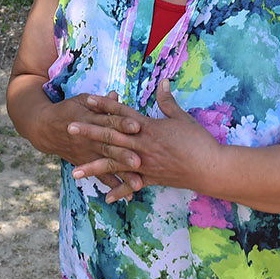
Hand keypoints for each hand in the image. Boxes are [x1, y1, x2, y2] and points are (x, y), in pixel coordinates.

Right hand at [39, 92, 143, 194]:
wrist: (45, 129)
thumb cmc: (69, 110)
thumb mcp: (82, 101)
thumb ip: (101, 102)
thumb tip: (116, 95)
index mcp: (90, 119)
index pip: (108, 121)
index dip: (122, 123)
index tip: (137, 126)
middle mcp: (89, 138)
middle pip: (108, 146)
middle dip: (124, 154)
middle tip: (139, 161)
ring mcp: (87, 153)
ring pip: (107, 164)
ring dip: (122, 175)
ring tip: (137, 184)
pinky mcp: (86, 164)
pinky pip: (100, 177)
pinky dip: (113, 185)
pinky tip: (126, 195)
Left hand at [69, 80, 220, 199]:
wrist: (210, 168)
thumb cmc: (198, 141)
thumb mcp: (182, 118)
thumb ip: (168, 101)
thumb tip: (163, 81)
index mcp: (149, 127)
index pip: (122, 114)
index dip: (105, 106)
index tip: (88, 100)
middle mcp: (142, 145)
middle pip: (111, 137)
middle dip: (90, 132)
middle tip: (69, 128)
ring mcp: (144, 164)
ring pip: (115, 165)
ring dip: (94, 167)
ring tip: (75, 171)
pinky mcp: (151, 178)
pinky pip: (131, 185)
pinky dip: (119, 191)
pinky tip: (105, 197)